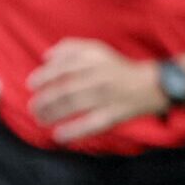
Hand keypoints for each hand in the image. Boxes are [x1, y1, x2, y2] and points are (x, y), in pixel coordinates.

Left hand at [27, 39, 166, 143]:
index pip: (64, 66)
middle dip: (45, 99)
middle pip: (67, 88)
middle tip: (32, 108)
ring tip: (40, 120)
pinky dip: (75, 131)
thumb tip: (45, 56)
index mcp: (96, 58)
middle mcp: (101, 76)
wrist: (152, 84)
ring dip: (54, 114)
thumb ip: (70, 48)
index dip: (44, 76)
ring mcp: (108, 96)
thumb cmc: (116, 67)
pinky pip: (92, 124)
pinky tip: (59, 136)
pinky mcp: (115, 115)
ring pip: (76, 105)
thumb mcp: (97, 50)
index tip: (31, 85)